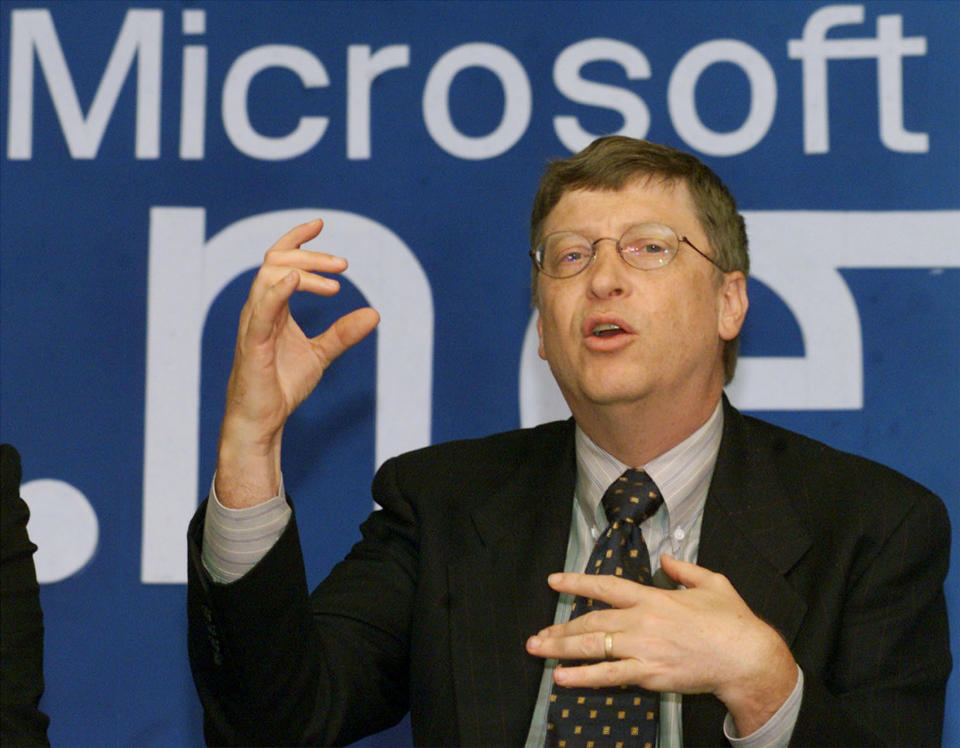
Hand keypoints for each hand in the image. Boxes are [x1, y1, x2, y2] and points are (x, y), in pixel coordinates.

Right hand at [216, 219, 379, 507]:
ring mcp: (253, 324)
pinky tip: (297, 280)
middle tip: (345, 265)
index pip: (279, 260)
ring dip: (304, 271)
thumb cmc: (280, 386)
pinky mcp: (253, 344)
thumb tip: (374, 313)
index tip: (320, 225)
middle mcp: (259, 309)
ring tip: (335, 283)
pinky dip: (277, 291)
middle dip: (311, 255)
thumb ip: (344, 333)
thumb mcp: (321, 355)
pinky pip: (261, 310)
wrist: (262, 421)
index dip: (297, 239)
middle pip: (277, 262)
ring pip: (268, 277)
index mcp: (272, 307)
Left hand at [525, 554, 796, 736]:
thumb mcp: (712, 582)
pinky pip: (610, 676)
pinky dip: (583, 677)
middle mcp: (642, 621)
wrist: (747, 659)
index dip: (576, 582)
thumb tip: (665, 559)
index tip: (553, 581)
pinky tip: (562, 678)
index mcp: (654, 597)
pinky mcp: (650, 675)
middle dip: (560, 628)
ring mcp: (644, 649)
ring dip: (561, 649)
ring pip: (594, 647)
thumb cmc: (732, 621)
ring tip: (538, 650)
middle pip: (591, 622)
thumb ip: (684, 570)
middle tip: (537, 634)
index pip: (606, 586)